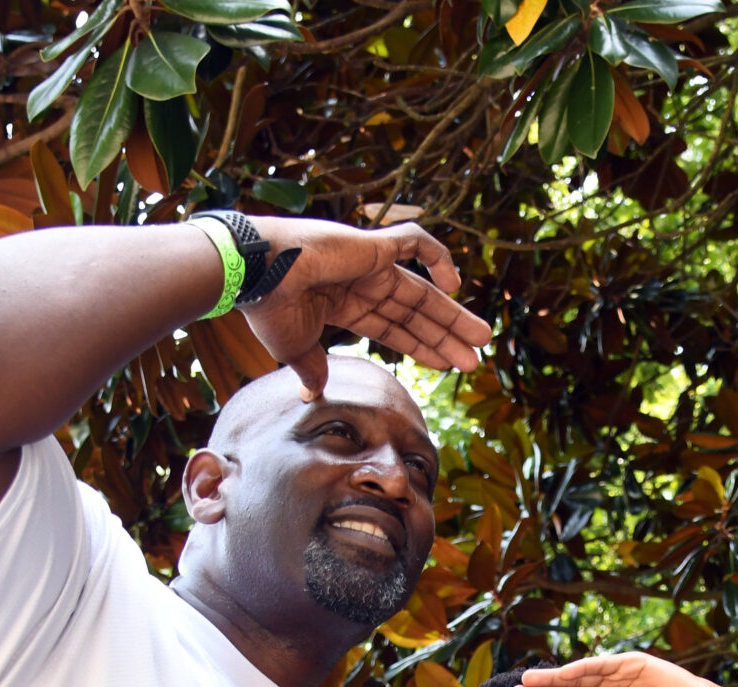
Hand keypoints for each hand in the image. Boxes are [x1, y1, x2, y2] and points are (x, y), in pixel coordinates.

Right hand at [236, 219, 491, 395]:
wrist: (254, 274)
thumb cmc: (268, 308)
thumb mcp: (295, 348)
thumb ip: (312, 368)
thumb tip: (312, 393)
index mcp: (345, 305)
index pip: (394, 329)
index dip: (421, 347)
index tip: (446, 367)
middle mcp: (362, 283)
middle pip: (416, 314)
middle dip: (446, 336)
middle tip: (475, 359)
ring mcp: (369, 263)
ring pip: (423, 290)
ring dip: (453, 315)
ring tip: (483, 337)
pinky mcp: (372, 245)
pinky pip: (414, 242)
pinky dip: (438, 256)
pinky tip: (456, 284)